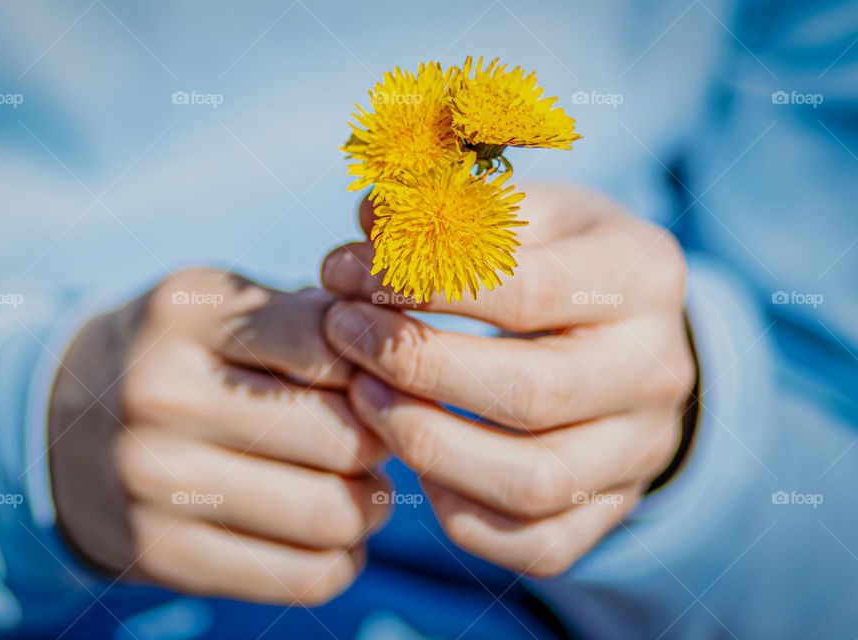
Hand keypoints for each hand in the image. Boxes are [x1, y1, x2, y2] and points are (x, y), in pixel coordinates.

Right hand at [50, 269, 389, 604]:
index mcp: (187, 313)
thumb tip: (406, 352)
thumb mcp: (227, 307)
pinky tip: (330, 532)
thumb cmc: (182, 357)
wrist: (68, 425)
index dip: (377, 365)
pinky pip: (304, 578)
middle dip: (383, 442)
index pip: (330, 342)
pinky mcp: (161, 553)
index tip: (378, 377)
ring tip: (360, 484)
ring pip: (332, 514)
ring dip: (370, 505)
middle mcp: (162, 396)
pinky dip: (341, 559)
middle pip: (343, 436)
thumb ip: (314, 315)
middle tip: (377, 438)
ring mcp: (155, 483)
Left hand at [319, 185, 694, 577]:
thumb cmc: (559, 258)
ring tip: (364, 397)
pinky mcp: (614, 507)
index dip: (422, 285)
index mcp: (642, 275)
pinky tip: (416, 465)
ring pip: (532, 483)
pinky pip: (537, 544)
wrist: (631, 331)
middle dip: (415, 366)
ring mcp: (641, 450)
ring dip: (427, 444)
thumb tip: (367, 219)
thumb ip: (450, 209)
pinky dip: (461, 515)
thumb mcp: (521, 211)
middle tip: (343, 334)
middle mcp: (657, 369)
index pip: (524, 289)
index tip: (346, 272)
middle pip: (530, 392)